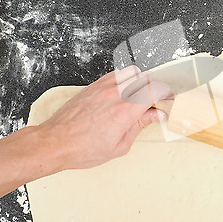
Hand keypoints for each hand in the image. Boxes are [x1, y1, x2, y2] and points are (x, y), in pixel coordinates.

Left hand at [36, 66, 172, 169]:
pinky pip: (116, 74)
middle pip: (146, 78)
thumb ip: (141, 126)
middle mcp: (115, 95)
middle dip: (155, 88)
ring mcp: (103, 87)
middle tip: (153, 102)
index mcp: (125, 111)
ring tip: (138, 97)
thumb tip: (156, 115)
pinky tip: (123, 93)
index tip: (166, 101)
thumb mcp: (120, 145)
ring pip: (133, 72)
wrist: (56, 142)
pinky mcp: (94, 86)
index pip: (155, 90)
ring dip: (140, 82)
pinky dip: (125, 80)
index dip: (166, 94)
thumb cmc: (83, 148)